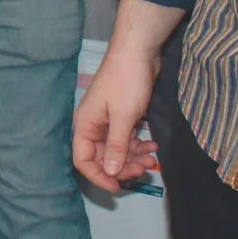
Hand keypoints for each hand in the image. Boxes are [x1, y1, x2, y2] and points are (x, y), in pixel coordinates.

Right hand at [71, 44, 163, 192]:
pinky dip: (139, 145)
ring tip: (153, 159)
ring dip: (134, 157)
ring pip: (117, 149)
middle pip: (102, 157)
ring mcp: (108, 121)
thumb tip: (109, 172)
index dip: (98, 176)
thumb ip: (115, 147)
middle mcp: (93, 126)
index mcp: (85, 126)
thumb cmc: (126, 82)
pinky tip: (154, 147)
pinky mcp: (122, 115)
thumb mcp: (122, 117)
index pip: (83, 160)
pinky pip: (127, 138)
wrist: (139, 51)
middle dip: (122, 167)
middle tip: (144, 169)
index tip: (118, 187)